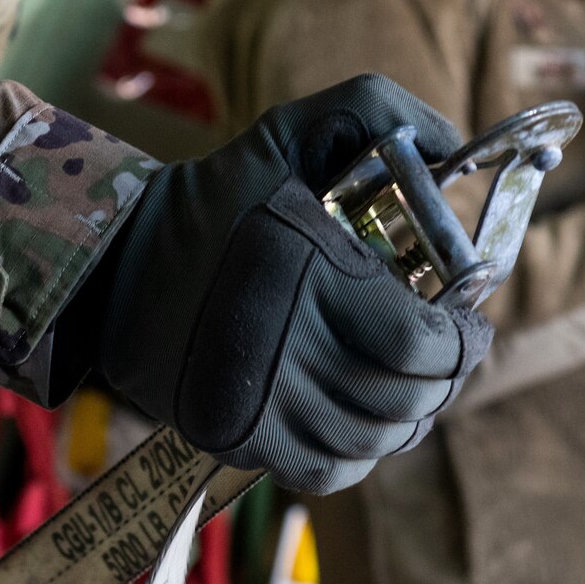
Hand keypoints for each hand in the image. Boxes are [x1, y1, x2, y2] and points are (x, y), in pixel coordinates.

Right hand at [99, 75, 492, 494]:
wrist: (113, 264)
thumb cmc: (217, 195)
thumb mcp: (292, 128)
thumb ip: (380, 112)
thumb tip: (459, 149)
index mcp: (306, 273)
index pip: (420, 345)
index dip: (462, 342)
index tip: (471, 323)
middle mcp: (284, 349)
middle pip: (406, 399)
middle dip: (446, 377)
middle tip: (450, 351)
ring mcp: (259, 406)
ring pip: (375, 440)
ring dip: (409, 416)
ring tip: (412, 383)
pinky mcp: (237, 440)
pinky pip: (330, 471)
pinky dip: (362, 452)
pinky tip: (366, 417)